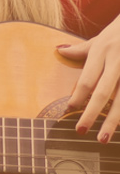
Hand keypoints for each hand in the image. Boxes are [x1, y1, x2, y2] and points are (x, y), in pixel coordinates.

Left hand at [57, 15, 119, 142]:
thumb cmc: (118, 34)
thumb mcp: (99, 39)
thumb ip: (80, 49)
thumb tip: (59, 51)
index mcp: (102, 52)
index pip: (86, 79)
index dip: (77, 96)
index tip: (68, 110)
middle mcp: (117, 62)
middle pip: (102, 93)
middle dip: (91, 113)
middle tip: (80, 131)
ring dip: (113, 121)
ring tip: (103, 139)